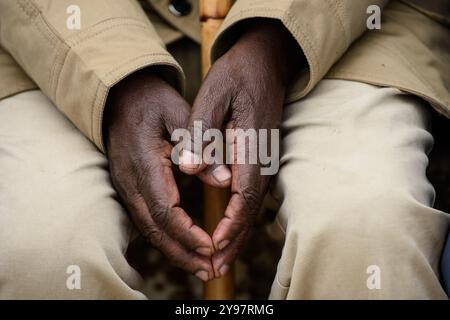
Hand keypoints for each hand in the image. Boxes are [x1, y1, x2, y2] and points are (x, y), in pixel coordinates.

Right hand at [103, 70, 214, 280]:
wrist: (119, 96)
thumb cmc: (151, 102)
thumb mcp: (178, 113)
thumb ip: (200, 144)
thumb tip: (223, 180)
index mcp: (144, 163)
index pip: (165, 209)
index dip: (188, 232)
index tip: (211, 245)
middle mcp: (129, 181)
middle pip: (155, 229)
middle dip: (183, 253)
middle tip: (210, 269)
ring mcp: (125, 186)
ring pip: (148, 230)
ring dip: (174, 251)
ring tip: (200, 267)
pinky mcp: (127, 188)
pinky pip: (145, 221)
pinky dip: (165, 238)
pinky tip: (182, 247)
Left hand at [179, 20, 301, 277]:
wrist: (265, 62)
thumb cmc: (237, 77)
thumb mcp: (213, 97)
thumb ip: (202, 134)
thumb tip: (189, 169)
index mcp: (251, 148)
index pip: (244, 197)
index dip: (229, 225)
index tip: (212, 246)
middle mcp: (263, 161)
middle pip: (250, 212)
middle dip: (232, 242)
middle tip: (213, 268)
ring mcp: (264, 162)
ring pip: (251, 208)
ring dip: (235, 236)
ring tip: (218, 260)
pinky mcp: (260, 160)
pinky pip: (250, 198)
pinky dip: (238, 220)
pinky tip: (226, 231)